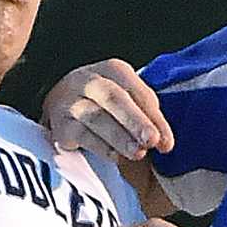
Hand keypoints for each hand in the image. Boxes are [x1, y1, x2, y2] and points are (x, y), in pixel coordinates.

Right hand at [43, 60, 174, 159]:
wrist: (60, 105)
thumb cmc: (103, 104)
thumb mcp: (126, 100)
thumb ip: (146, 116)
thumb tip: (164, 143)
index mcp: (113, 70)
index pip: (136, 91)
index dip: (154, 117)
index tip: (167, 143)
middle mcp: (89, 80)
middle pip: (114, 98)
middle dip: (136, 121)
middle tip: (153, 141)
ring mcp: (70, 101)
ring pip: (96, 117)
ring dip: (119, 136)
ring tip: (138, 153)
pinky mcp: (59, 124)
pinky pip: (80, 134)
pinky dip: (99, 146)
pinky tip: (115, 157)